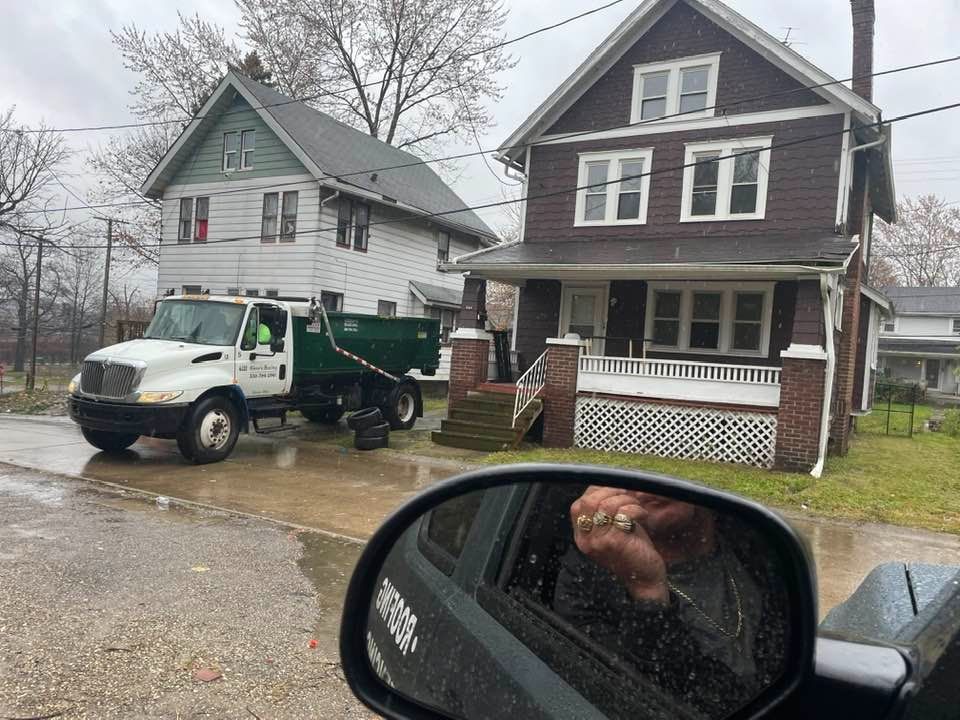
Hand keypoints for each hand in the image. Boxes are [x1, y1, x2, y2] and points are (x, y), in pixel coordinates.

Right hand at [571, 486, 668, 603]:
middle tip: (628, 494)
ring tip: (637, 506)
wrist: (644, 579)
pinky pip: (623, 513)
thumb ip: (602, 513)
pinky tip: (643, 515)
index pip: (579, 504)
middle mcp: (585, 540)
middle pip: (589, 501)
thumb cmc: (631, 550)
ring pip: (607, 505)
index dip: (596, 492)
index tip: (615, 491)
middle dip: (611, 491)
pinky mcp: (614, 542)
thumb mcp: (610, 531)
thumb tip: (608, 484)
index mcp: (581, 536)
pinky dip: (636, 509)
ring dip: (626, 500)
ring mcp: (598, 542)